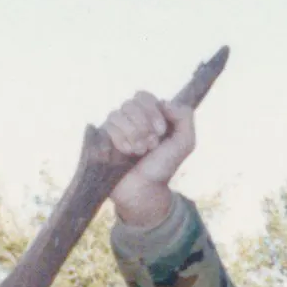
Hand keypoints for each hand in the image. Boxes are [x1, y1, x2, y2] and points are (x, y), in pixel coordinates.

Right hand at [104, 92, 195, 227]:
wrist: (145, 189)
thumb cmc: (163, 166)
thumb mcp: (184, 142)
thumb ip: (185, 117)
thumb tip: (164, 102)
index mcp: (147, 114)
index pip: (143, 96)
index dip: (152, 111)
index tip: (161, 131)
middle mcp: (129, 118)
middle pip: (130, 103)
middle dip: (143, 125)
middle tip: (151, 145)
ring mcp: (114, 128)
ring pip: (117, 114)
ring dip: (133, 134)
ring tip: (139, 151)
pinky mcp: (102, 139)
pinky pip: (107, 128)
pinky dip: (121, 141)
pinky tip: (127, 152)